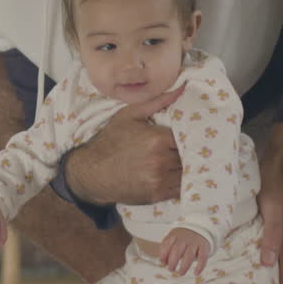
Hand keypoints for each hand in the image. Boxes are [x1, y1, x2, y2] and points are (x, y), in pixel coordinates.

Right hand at [65, 85, 185, 204]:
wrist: (92, 171)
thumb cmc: (110, 140)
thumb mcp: (130, 115)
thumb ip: (157, 102)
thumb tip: (182, 88)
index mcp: (157, 139)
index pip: (188, 137)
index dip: (190, 136)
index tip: (188, 135)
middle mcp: (161, 160)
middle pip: (189, 156)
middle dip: (189, 152)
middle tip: (187, 149)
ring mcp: (159, 179)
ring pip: (187, 173)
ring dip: (187, 168)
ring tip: (182, 162)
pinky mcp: (156, 194)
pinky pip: (180, 189)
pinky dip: (181, 183)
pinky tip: (175, 175)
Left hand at [159, 227, 209, 275]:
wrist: (200, 229)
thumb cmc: (183, 240)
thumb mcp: (173, 241)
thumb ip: (167, 251)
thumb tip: (163, 264)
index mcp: (174, 235)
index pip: (166, 244)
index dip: (163, 254)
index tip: (162, 263)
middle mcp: (184, 238)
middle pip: (176, 251)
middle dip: (172, 262)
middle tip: (171, 270)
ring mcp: (195, 242)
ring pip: (189, 255)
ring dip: (184, 267)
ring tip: (180, 273)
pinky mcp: (204, 246)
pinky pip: (202, 257)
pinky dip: (200, 266)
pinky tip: (196, 273)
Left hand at [257, 122, 282, 283]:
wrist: (282, 161)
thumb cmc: (276, 184)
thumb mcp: (274, 209)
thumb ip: (272, 236)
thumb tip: (268, 264)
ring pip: (278, 266)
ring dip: (268, 283)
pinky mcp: (279, 226)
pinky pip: (273, 253)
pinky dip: (265, 265)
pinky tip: (253, 266)